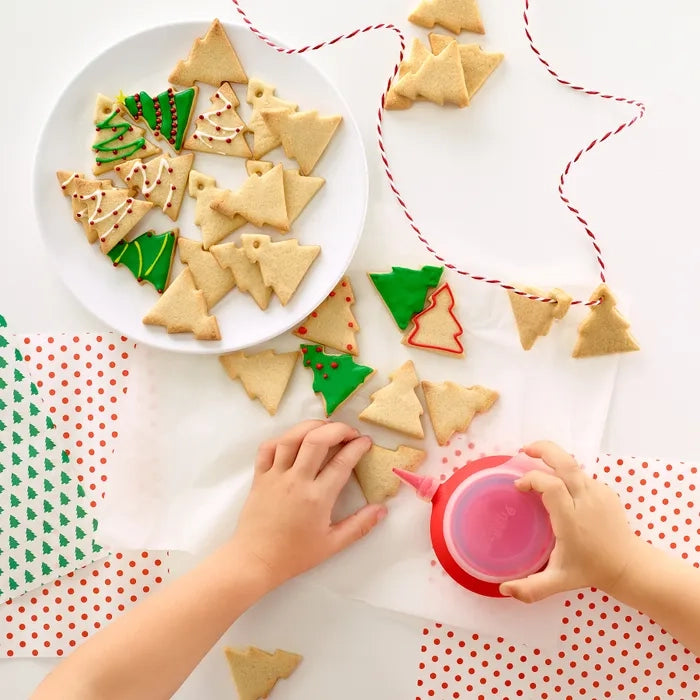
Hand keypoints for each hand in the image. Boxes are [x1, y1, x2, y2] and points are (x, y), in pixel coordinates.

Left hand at [230, 420, 386, 589]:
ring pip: (291, 438)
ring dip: (311, 427)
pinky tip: (295, 440)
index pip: (342, 462)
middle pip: (317, 440)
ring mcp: (275, 475)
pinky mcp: (259, 476)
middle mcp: (296, 480)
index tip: (366, 442)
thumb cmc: (295, 555)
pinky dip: (282, 438)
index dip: (357, 447)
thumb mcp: (332, 545)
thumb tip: (383, 509)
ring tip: (325, 428)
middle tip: (350, 432)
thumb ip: (360, 526)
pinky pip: (268, 448)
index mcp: (317, 497)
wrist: (255, 560)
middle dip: (337, 429)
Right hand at [499, 441, 642, 602]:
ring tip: (536, 462)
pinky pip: (581, 475)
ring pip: (573, 465)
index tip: (518, 487)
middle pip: (566, 462)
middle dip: (544, 449)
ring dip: (553, 460)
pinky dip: (565, 473)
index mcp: (572, 518)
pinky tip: (557, 484)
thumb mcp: (558, 581)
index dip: (531, 480)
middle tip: (525, 450)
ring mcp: (599, 493)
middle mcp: (586, 500)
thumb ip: (531, 588)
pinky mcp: (606, 491)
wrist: (629, 565)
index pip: (551, 486)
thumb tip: (503, 589)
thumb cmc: (590, 570)